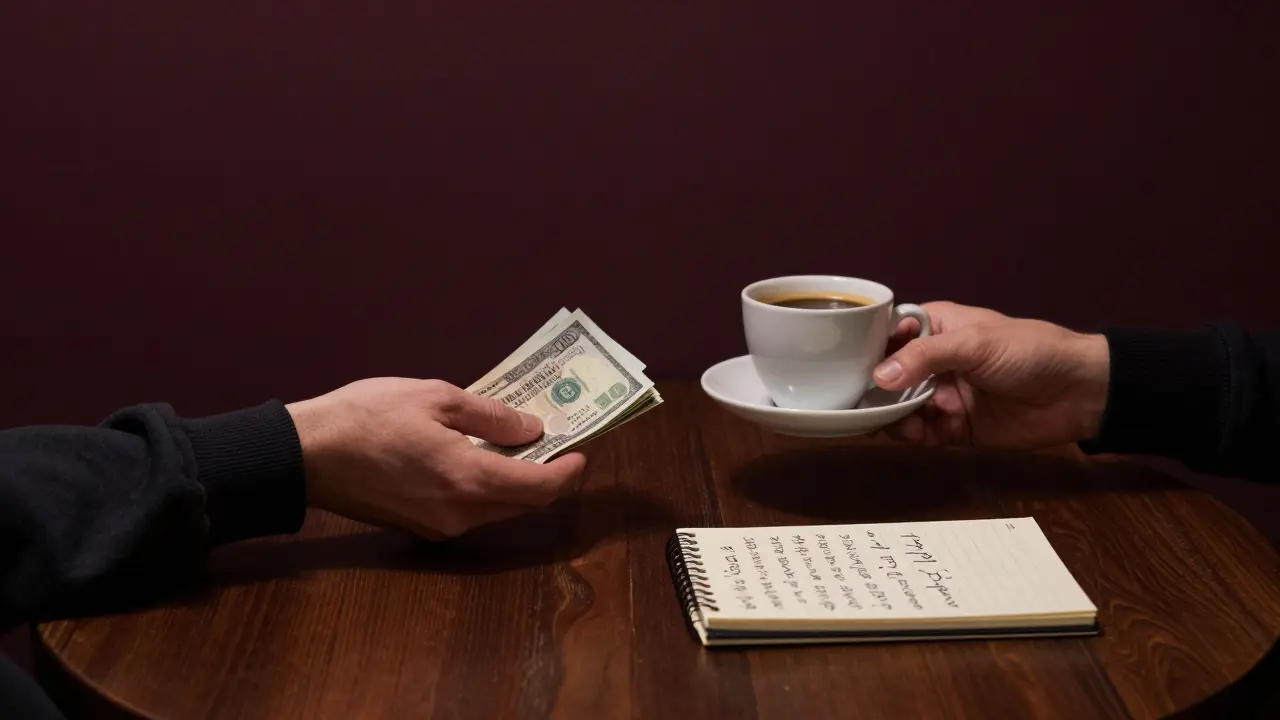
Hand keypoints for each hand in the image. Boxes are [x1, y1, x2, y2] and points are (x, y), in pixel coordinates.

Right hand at [285, 378, 586, 538]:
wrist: (306, 455)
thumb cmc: (368, 416)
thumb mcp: (436, 397)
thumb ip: (492, 416)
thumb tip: (532, 431)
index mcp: (469, 479)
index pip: (541, 488)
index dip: (568, 471)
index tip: (581, 451)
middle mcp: (461, 513)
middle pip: (523, 504)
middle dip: (546, 477)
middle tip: (554, 444)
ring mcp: (439, 526)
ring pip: (497, 510)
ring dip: (515, 483)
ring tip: (517, 446)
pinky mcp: (420, 528)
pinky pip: (469, 512)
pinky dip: (485, 489)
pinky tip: (479, 460)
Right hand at [872, 302, 1110, 448]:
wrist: (1079, 393)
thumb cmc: (1029, 351)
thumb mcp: (975, 344)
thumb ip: (925, 357)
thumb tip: (878, 377)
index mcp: (936, 328)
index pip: (888, 337)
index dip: (866, 352)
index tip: (844, 367)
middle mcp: (933, 362)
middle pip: (888, 378)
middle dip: (876, 393)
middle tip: (864, 406)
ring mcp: (943, 396)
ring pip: (901, 409)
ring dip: (894, 417)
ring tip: (900, 423)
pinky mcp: (956, 428)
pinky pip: (923, 434)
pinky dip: (915, 436)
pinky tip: (918, 435)